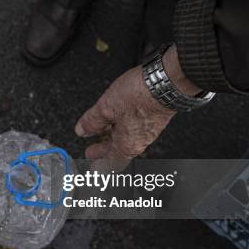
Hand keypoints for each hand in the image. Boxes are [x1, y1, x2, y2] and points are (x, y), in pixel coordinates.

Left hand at [74, 44, 200, 169]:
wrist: (166, 80)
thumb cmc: (141, 96)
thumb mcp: (105, 108)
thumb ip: (92, 121)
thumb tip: (82, 130)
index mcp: (127, 145)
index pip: (111, 164)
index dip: (99, 166)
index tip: (91, 167)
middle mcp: (140, 140)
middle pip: (118, 151)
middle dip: (103, 150)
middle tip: (92, 150)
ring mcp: (148, 128)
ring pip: (126, 137)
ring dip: (111, 136)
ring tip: (100, 131)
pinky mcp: (153, 116)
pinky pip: (133, 127)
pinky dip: (121, 125)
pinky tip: (116, 115)